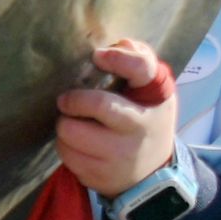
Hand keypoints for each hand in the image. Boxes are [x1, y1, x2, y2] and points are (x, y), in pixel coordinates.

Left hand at [54, 37, 180, 195]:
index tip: (98, 56)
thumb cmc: (144, 119)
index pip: (140, 69)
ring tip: (75, 123)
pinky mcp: (100, 176)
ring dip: (66, 124)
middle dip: (73, 99)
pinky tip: (78, 144)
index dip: (119, 58)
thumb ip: (138, 62)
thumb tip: (119, 43)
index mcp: (154, 98)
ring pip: (70, 131)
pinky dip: (66, 146)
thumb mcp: (153, 91)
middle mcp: (139, 127)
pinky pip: (66, 155)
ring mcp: (119, 155)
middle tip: (67, 100)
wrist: (152, 174)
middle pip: (96, 104)